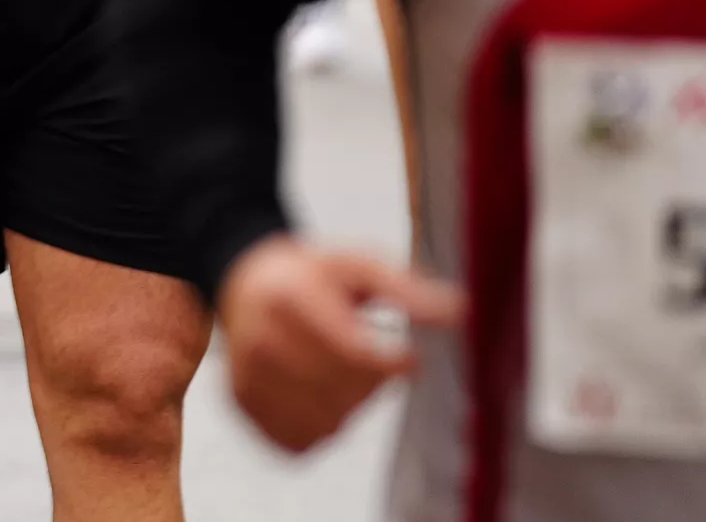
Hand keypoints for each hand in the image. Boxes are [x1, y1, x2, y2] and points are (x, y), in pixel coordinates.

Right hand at [217, 235, 461, 453]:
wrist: (245, 282)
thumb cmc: (311, 274)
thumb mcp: (358, 266)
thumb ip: (406, 289)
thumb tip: (461, 310)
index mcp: (291, 297)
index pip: (354, 353)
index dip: (392, 364)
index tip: (409, 358)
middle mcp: (262, 339)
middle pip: (344, 392)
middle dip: (373, 382)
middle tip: (368, 357)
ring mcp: (249, 375)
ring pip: (327, 422)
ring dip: (349, 406)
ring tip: (342, 373)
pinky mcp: (244, 403)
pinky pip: (299, 440)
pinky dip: (321, 426)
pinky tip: (320, 395)